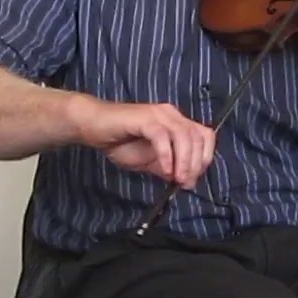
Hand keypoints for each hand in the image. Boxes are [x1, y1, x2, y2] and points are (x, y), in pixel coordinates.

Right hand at [70, 99, 214, 188]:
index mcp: (177, 122)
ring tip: (177, 178)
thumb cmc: (121, 142)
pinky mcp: (144, 118)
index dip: (205, 158)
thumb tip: (187, 181)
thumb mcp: (150, 161)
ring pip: (184, 135)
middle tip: (185, 182)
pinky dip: (166, 155)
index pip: (205, 136)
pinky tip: (164, 169)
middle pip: (197, 137)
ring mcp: (158, 114)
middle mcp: (171, 115)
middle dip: (196, 163)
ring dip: (184, 160)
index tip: (193, 178)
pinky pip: (162, 136)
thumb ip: (170, 168)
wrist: (93, 127)